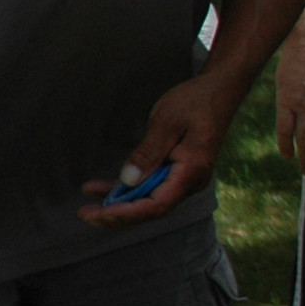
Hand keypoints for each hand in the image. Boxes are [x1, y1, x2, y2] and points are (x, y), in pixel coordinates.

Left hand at [77, 72, 238, 225]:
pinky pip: (152, 187)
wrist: (219, 91)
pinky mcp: (178, 172)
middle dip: (118, 215)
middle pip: (152, 209)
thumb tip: (128, 181)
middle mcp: (191, 181)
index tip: (99, 212)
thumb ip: (147, 152)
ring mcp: (185, 178)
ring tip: (88, 207)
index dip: (127, 213)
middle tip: (85, 214)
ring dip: (120, 204)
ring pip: (150, 200)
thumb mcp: (167, 122)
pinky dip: (128, 190)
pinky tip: (103, 189)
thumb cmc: (196, 102)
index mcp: (191, 171)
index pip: (157, 204)